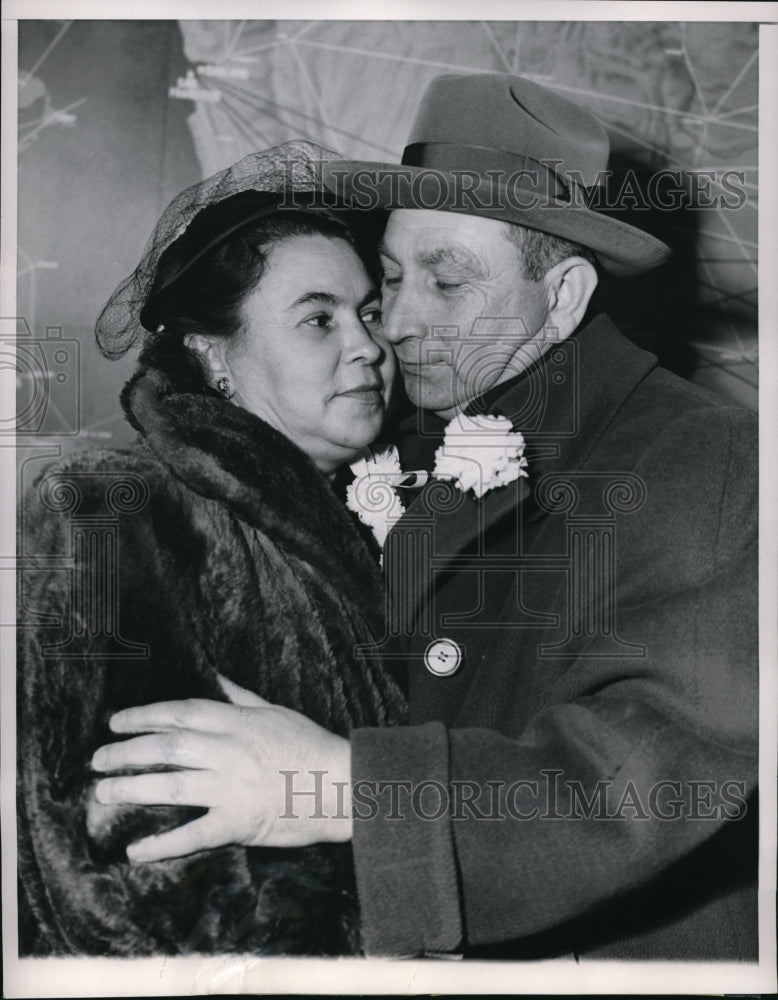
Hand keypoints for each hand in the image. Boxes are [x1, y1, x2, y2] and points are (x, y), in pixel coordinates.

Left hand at [90, 676, 351, 861]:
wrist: (342, 785)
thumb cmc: (310, 745)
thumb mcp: (275, 711)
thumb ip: (240, 697)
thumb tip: (216, 676)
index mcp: (236, 722)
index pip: (179, 714)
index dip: (143, 716)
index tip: (116, 722)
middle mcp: (228, 751)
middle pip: (165, 748)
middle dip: (126, 752)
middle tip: (99, 759)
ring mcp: (231, 787)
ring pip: (171, 786)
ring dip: (131, 789)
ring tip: (103, 793)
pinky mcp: (238, 822)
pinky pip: (192, 834)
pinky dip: (162, 845)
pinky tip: (136, 851)